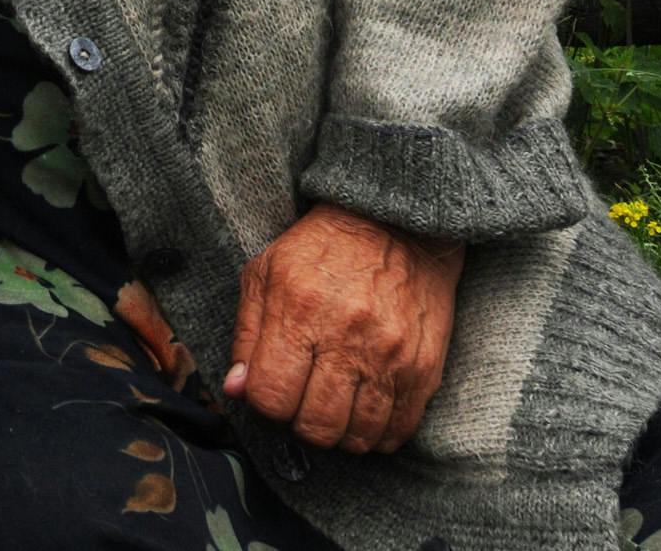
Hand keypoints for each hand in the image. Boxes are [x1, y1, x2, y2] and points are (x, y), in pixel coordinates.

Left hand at [222, 203, 463, 454]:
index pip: (271, 397)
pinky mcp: (424, 367)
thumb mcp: (265, 273)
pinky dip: (379, 435)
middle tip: (303, 404)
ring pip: (358, 436)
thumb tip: (236, 390)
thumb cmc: (321, 249)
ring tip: (334, 410)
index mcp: (299, 312)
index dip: (265, 406)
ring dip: (340, 435)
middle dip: (301, 425)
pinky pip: (400, 429)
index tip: (272, 393)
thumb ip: (246, 335)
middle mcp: (346, 338)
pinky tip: (365, 415)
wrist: (396, 224)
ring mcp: (390, 356)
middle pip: (315, 426)